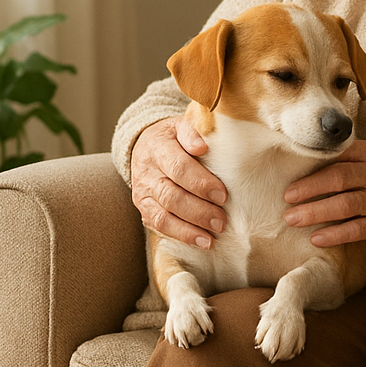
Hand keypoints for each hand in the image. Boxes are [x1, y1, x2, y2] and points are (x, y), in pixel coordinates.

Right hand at [129, 115, 226, 247]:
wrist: (147, 145)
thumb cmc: (175, 137)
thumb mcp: (182, 125)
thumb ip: (193, 132)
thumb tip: (202, 146)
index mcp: (158, 147)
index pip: (178, 167)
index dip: (200, 182)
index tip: (222, 194)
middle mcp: (146, 172)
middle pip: (171, 195)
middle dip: (199, 210)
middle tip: (222, 220)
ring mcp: (143, 193)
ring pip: (163, 215)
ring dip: (191, 228)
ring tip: (215, 234)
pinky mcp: (144, 209)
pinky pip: (160, 227)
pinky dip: (183, 236)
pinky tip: (204, 241)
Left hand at [282, 139, 365, 247]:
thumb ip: (353, 160)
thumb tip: (313, 165)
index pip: (337, 156)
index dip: (311, 165)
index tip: (289, 172)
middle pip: (337, 178)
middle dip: (308, 188)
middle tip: (286, 197)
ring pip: (344, 204)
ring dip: (315, 211)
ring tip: (292, 219)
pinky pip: (357, 229)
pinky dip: (335, 234)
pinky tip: (317, 238)